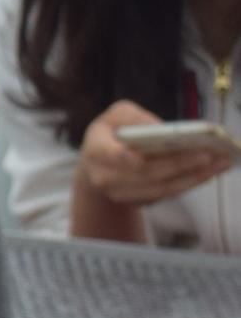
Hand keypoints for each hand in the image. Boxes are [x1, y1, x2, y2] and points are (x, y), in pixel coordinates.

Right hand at [78, 100, 235, 206]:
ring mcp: (122, 194)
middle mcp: (106, 178)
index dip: (125, 159)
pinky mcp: (138, 202)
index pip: (112, 156)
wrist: (96, 168)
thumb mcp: (114, 115)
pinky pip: (168, 194)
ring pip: (161, 188)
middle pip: (147, 173)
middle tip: (209, 154)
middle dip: (180, 164)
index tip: (142, 158)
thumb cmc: (110, 134)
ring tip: (220, 163)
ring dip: (193, 177)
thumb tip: (162, 128)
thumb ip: (134, 116)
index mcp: (96, 151)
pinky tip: (211, 171)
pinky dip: (191, 183)